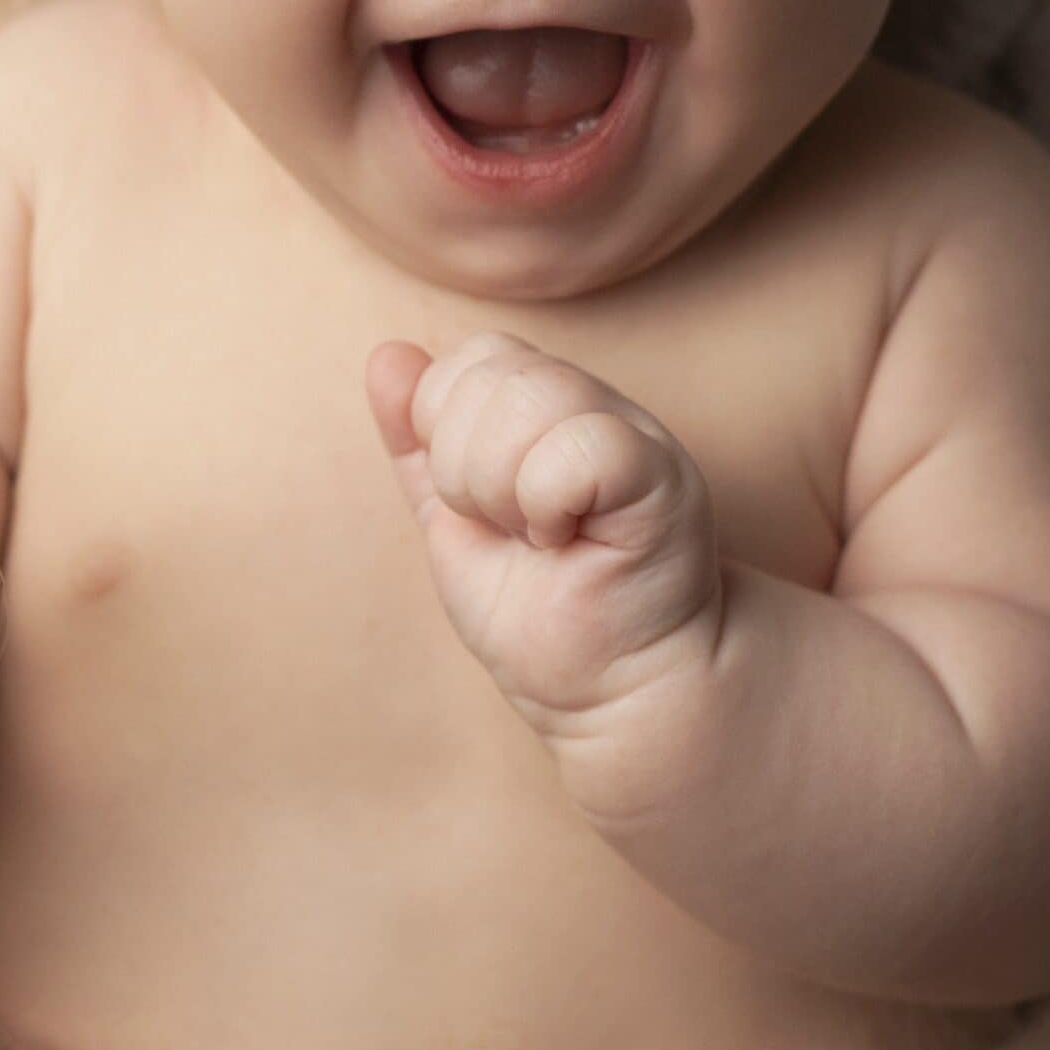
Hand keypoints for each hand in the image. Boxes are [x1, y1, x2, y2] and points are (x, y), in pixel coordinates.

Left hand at [364, 332, 721, 738]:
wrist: (612, 694)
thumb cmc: (540, 612)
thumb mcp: (455, 520)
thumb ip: (418, 441)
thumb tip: (386, 355)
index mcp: (548, 403)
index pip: (473, 357)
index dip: (446, 432)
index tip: (479, 507)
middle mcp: (595, 403)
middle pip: (491, 373)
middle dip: (465, 469)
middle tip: (507, 528)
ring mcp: (635, 432)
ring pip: (529, 398)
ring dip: (502, 489)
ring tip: (537, 536)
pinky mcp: (663, 475)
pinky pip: (579, 444)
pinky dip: (546, 502)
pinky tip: (565, 540)